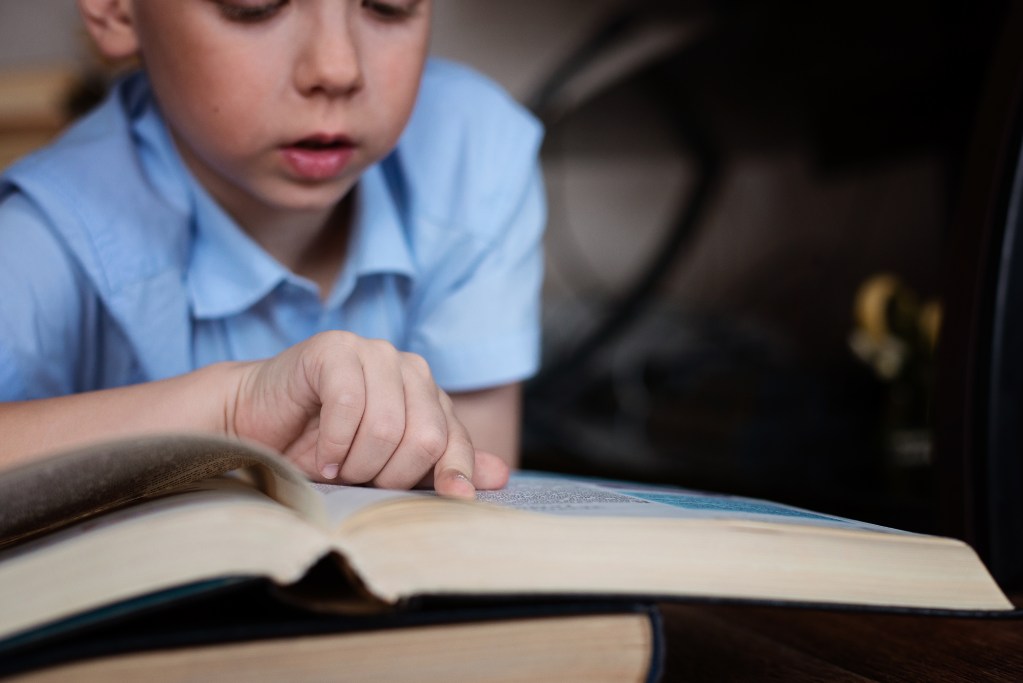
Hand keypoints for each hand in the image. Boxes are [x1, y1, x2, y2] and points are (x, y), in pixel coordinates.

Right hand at [225, 332, 508, 497]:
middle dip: (388, 475)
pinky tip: (318, 455)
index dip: (453, 474)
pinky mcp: (335, 348)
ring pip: (386, 426)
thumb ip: (439, 467)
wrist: (254, 424)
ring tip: (336, 466)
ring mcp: (372, 352)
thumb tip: (502, 475)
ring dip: (354, 463)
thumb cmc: (322, 449)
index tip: (452, 500)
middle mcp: (408, 368)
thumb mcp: (386, 467)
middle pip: (424, 437)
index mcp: (428, 395)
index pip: (454, 439)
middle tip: (358, 479)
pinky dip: (331, 444)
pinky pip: (348, 404)